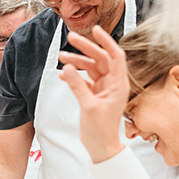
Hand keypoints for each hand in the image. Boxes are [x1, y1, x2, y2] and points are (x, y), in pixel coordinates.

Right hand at [58, 26, 130, 163]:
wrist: (101, 148)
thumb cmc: (100, 130)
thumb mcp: (88, 106)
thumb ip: (77, 85)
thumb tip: (67, 67)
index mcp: (118, 84)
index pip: (115, 56)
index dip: (106, 41)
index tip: (95, 30)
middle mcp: (112, 84)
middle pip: (100, 59)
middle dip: (85, 48)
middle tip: (70, 38)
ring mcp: (103, 89)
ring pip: (90, 68)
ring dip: (76, 62)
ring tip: (60, 58)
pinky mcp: (94, 95)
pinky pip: (83, 79)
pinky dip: (73, 76)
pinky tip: (62, 75)